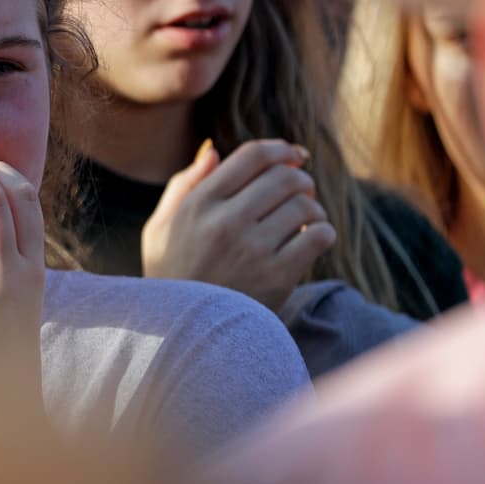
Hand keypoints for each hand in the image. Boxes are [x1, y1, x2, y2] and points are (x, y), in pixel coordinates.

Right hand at [141, 139, 336, 311]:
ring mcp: (251, 250)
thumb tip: (213, 150)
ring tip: (309, 218)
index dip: (280, 148)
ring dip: (314, 208)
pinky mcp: (276, 278)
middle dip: (301, 178)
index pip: (251, 156)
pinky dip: (324, 233)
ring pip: (304, 206)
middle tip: (303, 189)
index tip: (294, 154)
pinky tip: (314, 239)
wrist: (183, 335)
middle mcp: (224, 222)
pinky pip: (318, 238)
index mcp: (198, 204)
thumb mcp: (160, 229)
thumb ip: (183, 186)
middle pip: (283, 177)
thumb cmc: (171, 277)